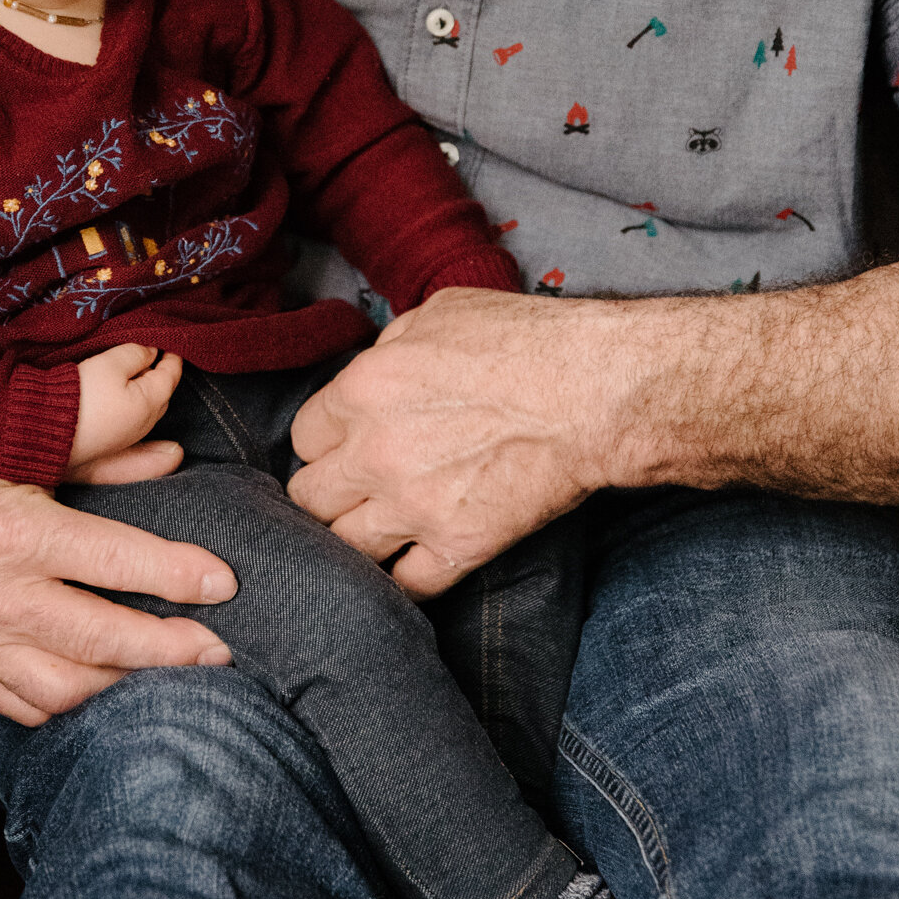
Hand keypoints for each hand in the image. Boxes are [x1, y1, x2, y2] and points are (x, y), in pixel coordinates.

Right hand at [0, 160, 233, 724]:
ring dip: (124, 685)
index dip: (180, 577)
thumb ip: (96, 459)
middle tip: (223, 648)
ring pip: (66, 690)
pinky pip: (19, 706)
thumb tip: (171, 461)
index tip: (226, 584)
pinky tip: (101, 688)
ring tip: (171, 673)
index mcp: (12, 531)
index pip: (119, 563)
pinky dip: (68, 704)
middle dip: (173, 649)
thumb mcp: (13, 444)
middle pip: (105, 642)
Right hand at [67, 345, 183, 482]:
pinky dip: (135, 404)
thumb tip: (152, 352)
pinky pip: (131, 420)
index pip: (170, 375)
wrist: (44, 431)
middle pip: (162, 394)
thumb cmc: (80, 395)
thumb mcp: (110, 364)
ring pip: (147, 409)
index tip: (172, 342)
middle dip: (161, 374)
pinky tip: (122, 396)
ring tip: (136, 370)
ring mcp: (127, 438)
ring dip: (147, 390)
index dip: (173, 356)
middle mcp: (144, 424)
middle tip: (154, 353)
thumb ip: (136, 353)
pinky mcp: (109, 445)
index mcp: (150, 403)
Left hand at [287, 287, 635, 594]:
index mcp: (362, 390)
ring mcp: (413, 506)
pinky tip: (416, 560)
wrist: (593, 390)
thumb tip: (377, 368)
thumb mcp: (439, 313)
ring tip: (379, 529)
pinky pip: (406, 585)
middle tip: (355, 489)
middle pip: (309, 498)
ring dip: (360, 537)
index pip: (304, 436)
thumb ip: (390, 346)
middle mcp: (374, 453)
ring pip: (345, 548)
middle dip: (330, 492)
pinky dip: (406, 578)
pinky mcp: (458, 545)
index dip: (327, 440)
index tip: (347, 444)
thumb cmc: (525, 341)